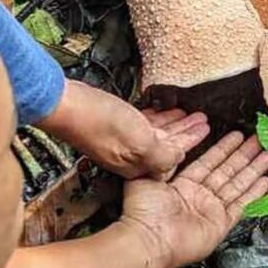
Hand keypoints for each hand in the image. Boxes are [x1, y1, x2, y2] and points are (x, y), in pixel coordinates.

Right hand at [37, 81, 206, 179]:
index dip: (190, 144)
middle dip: (186, 133)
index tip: (206, 131)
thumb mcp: (140, 142)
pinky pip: (140, 122)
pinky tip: (162, 108)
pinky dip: (156, 116)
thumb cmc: (97, 121)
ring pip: (154, 133)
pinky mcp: (110, 126)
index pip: (171, 159)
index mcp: (136, 165)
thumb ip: (162, 154)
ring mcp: (118, 141)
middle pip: (165, 145)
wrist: (61, 103)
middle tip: (203, 121)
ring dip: (174, 123)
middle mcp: (127, 156)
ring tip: (190, 112)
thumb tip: (178, 160)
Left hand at [121, 132, 267, 267]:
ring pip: (238, 184)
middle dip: (244, 154)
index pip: (210, 162)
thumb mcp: (147, 178)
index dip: (224, 148)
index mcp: (184, 185)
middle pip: (228, 171)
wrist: (148, 239)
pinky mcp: (221, 224)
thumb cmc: (141, 213)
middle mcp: (201, 197)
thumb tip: (172, 147)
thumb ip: (163, 163)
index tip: (237, 135)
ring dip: (254, 169)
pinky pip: (242, 205)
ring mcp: (212, 210)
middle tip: (260, 140)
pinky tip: (265, 181)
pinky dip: (254, 194)